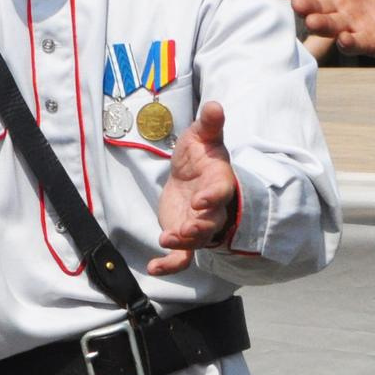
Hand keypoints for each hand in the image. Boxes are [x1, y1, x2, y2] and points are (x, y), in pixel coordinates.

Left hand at [150, 103, 237, 274]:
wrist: (192, 174)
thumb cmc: (200, 155)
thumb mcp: (202, 136)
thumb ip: (209, 124)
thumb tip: (214, 105)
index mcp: (219, 182)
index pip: (220, 191)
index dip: (213, 197)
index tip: (202, 200)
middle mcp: (213, 208)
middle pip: (212, 222)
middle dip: (201, 227)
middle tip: (187, 228)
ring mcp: (199, 224)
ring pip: (197, 240)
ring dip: (184, 243)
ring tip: (167, 240)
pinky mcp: (184, 236)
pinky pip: (181, 256)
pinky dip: (169, 265)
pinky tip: (153, 269)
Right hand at [277, 0, 374, 72]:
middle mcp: (341, 1)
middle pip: (314, 4)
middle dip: (304, 5)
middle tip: (298, 4)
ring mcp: (353, 23)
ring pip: (329, 25)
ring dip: (321, 24)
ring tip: (313, 21)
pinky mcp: (369, 41)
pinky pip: (354, 43)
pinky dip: (348, 42)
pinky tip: (345, 39)